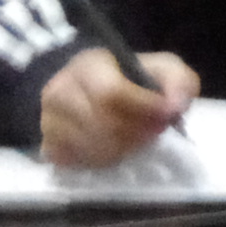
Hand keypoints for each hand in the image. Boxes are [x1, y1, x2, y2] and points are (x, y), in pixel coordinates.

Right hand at [39, 48, 196, 165]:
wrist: (89, 89)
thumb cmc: (132, 79)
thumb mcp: (163, 68)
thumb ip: (178, 81)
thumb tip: (174, 106)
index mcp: (88, 65)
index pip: (110, 92)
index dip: (142, 108)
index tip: (165, 116)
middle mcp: (59, 91)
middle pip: (100, 123)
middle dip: (136, 133)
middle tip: (154, 132)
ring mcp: (48, 120)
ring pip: (89, 146)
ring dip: (122, 149)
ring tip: (137, 140)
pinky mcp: (48, 144)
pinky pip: (78, 161)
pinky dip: (103, 160)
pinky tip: (115, 149)